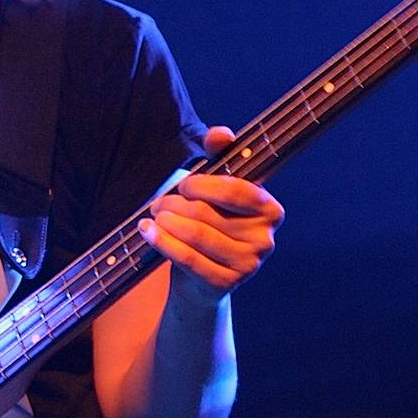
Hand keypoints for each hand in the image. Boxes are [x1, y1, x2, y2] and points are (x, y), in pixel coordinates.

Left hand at [138, 126, 284, 306]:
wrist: (202, 277)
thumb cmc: (210, 222)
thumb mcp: (214, 187)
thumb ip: (219, 154)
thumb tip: (222, 134)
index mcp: (269, 210)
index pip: (235, 190)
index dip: (203, 185)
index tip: (184, 185)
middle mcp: (264, 239)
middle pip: (207, 213)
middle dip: (175, 203)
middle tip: (159, 203)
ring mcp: (248, 264)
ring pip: (196, 235)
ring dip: (167, 221)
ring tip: (155, 216)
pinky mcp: (226, 284)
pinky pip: (187, 258)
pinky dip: (163, 242)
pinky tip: (148, 232)